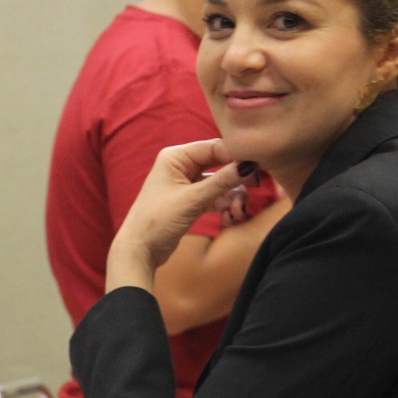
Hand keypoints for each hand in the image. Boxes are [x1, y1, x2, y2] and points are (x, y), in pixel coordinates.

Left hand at [108, 141, 253, 291]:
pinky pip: (216, 196)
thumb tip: (249, 165)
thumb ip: (222, 182)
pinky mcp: (190, 200)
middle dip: (237, 179)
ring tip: (236, 213)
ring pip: (221, 182)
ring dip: (233, 197)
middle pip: (221, 163)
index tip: (257, 168)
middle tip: (255, 187)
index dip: (237, 156)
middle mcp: (180, 165)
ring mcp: (186, 183)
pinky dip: (224, 205)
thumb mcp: (193, 200)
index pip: (214, 147)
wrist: (140, 250)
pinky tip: (229, 218)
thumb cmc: (157, 221)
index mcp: (175, 157)